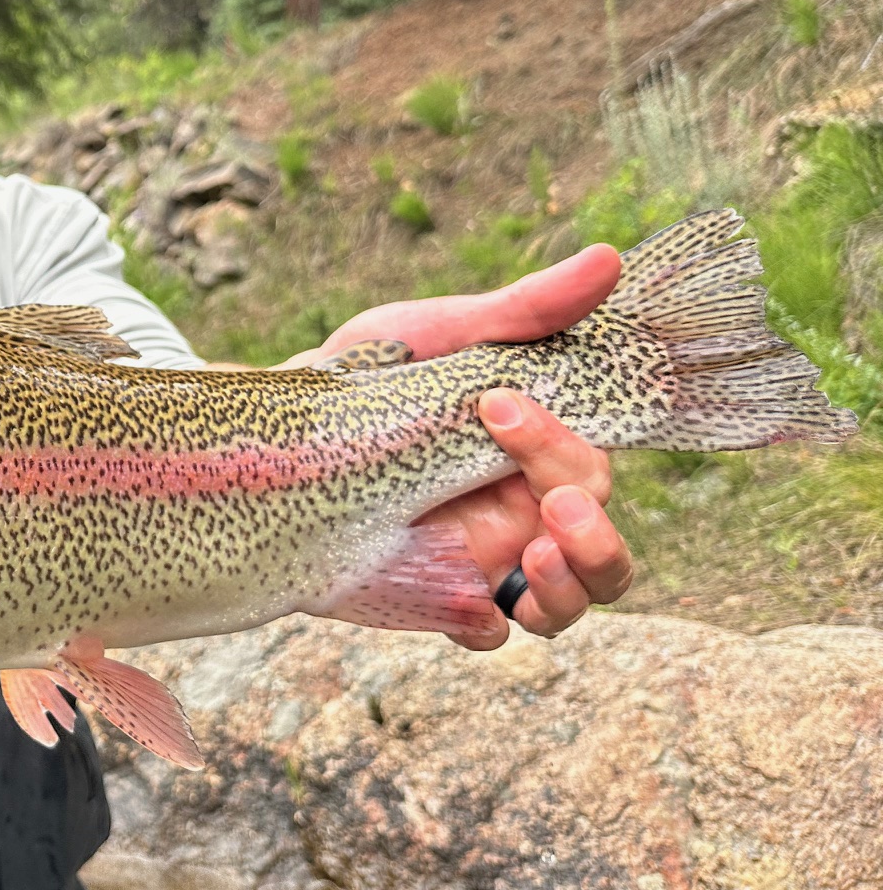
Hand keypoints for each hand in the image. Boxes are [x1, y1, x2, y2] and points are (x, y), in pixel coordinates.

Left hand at [315, 243, 635, 648]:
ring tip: (533, 560)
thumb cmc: (373, 375)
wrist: (281, 428)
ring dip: (569, 590)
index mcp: (542, 451)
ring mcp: (486, 559)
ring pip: (565, 602)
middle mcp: (526, 510)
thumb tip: (607, 258)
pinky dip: (490, 625)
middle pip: (600, 547)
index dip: (577, 448)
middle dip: (595, 534)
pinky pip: (488, 632)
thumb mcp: (442, 334)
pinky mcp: (439, 597)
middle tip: (554, 506)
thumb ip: (523, 311)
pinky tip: (472, 603)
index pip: (598, 465)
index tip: (499, 401)